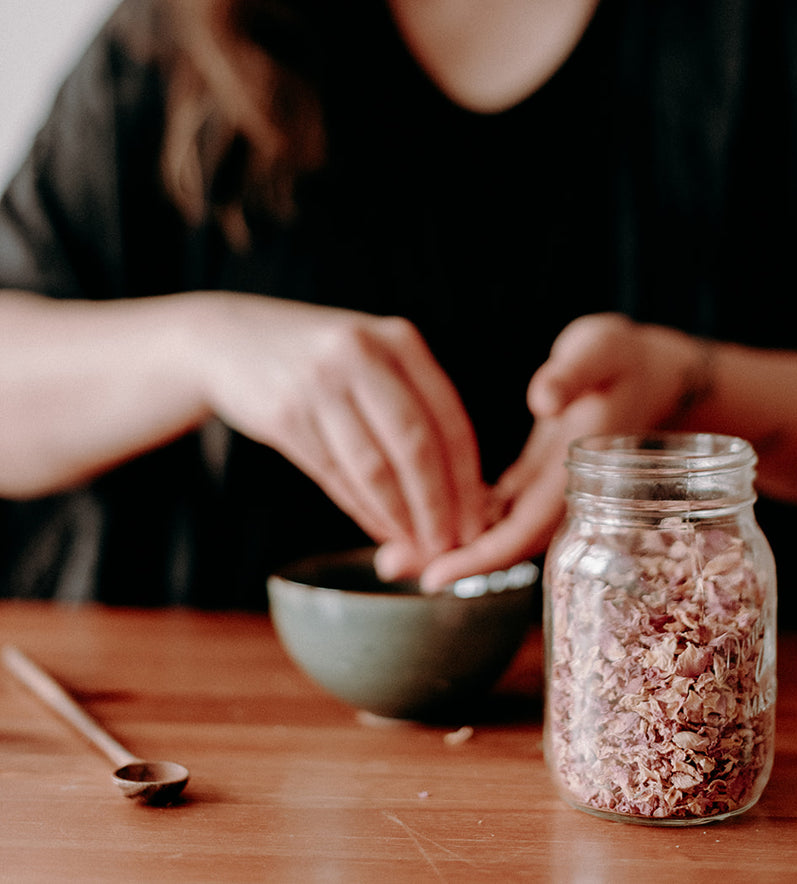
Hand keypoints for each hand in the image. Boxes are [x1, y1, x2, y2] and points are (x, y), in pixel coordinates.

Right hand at [191, 293, 488, 568]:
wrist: (226, 338)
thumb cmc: (316, 358)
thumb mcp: (370, 356)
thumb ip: (411, 405)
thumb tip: (456, 491)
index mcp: (399, 339)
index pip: (450, 420)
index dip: (467, 479)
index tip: (478, 522)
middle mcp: (362, 355)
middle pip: (416, 446)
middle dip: (437, 506)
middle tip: (450, 547)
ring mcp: (320, 383)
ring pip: (374, 468)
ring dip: (398, 517)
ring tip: (415, 548)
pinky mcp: (285, 413)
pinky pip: (334, 474)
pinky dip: (361, 509)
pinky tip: (378, 529)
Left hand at [413, 313, 705, 590]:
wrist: (655, 373)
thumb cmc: (624, 357)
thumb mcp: (602, 351)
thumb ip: (573, 373)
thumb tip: (543, 398)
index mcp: (576, 468)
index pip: (527, 527)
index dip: (485, 555)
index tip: (440, 574)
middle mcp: (561, 489)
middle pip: (505, 540)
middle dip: (452, 557)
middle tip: (395, 566)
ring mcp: (548, 487)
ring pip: (497, 528)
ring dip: (451, 542)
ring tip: (394, 552)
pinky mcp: (537, 476)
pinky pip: (497, 508)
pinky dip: (464, 516)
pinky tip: (424, 517)